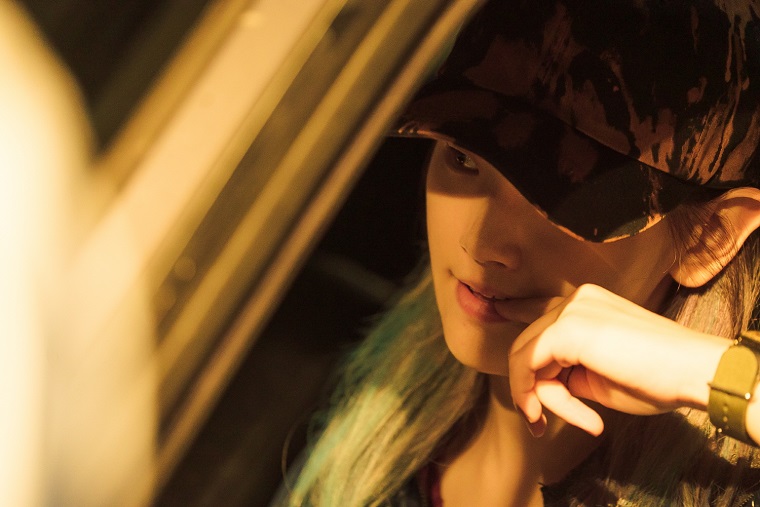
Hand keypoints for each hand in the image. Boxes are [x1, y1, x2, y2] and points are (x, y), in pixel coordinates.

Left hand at [498, 284, 728, 436]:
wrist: (694, 372)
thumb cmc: (657, 378)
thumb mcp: (597, 377)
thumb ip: (565, 372)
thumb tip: (539, 386)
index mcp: (585, 304)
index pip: (537, 323)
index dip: (515, 339)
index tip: (512, 370)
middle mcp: (574, 299)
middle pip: (529, 346)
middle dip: (534, 389)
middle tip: (543, 423)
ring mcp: (570, 309)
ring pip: (526, 356)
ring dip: (543, 397)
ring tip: (580, 420)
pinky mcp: (567, 328)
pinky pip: (529, 364)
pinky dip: (534, 394)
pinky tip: (559, 416)